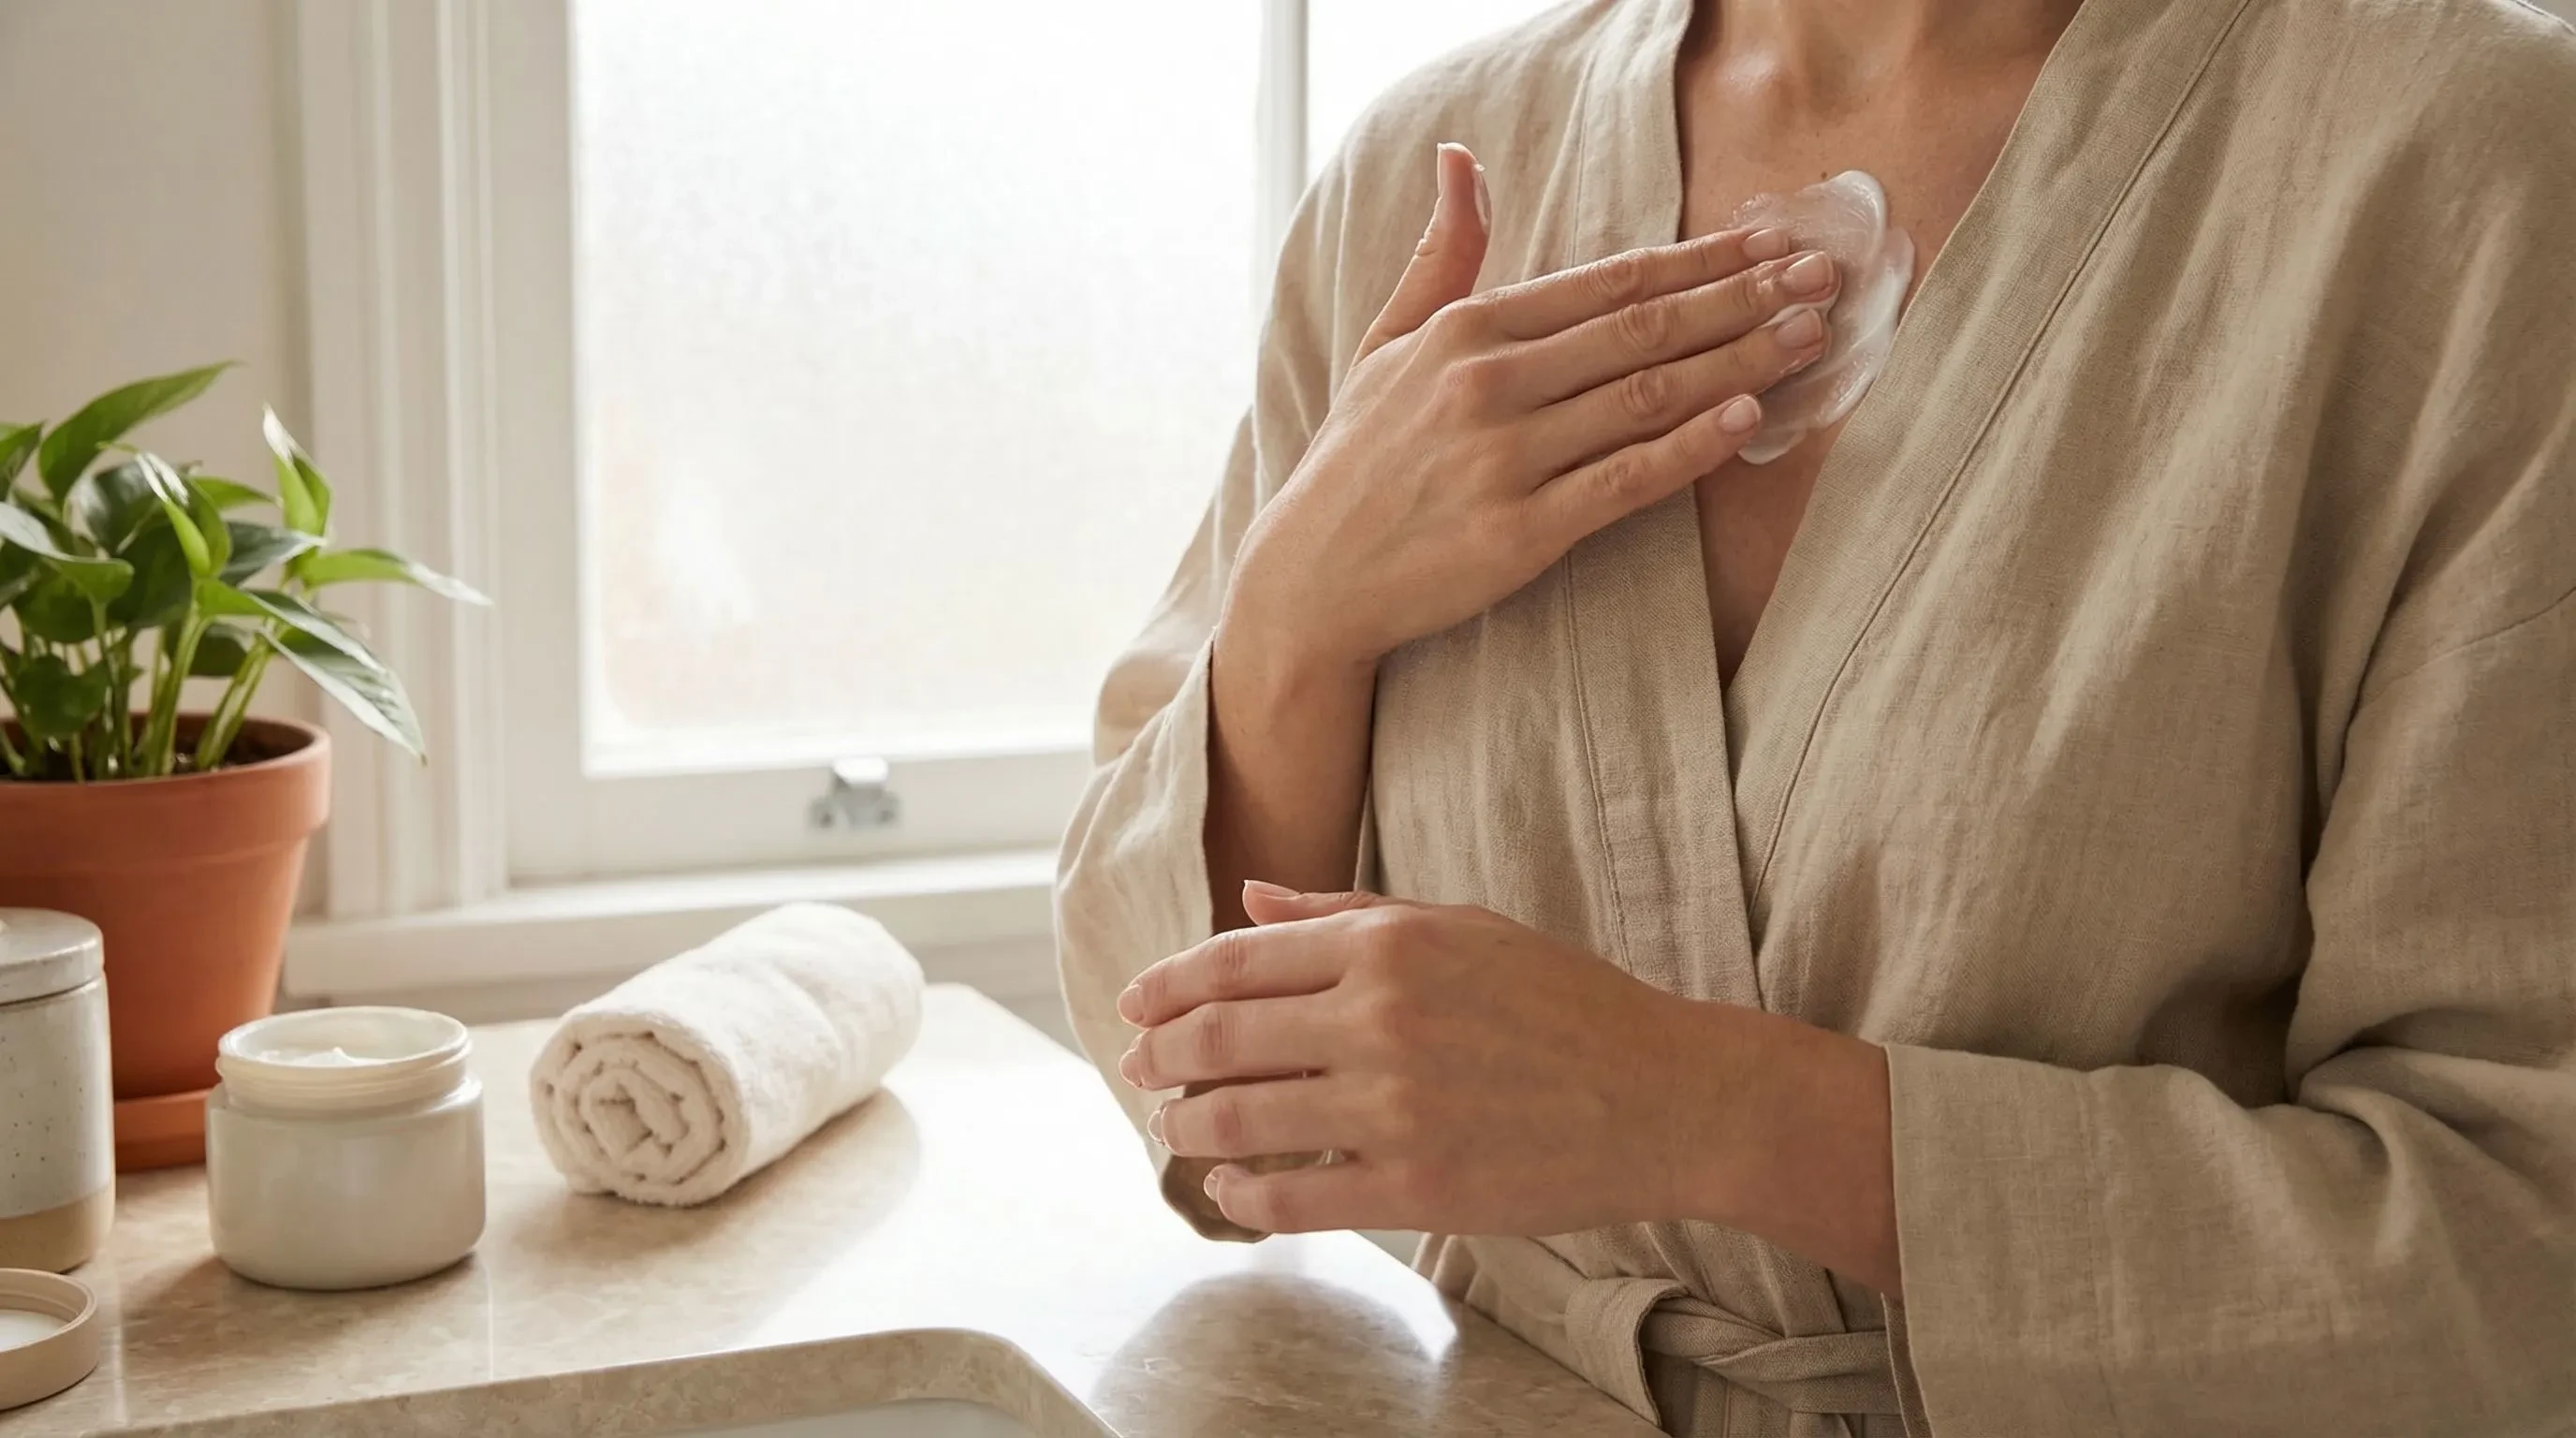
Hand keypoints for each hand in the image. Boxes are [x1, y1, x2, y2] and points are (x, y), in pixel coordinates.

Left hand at [1117, 885, 1904, 1294]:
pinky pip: (1292, 1199)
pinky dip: (1243, 1197)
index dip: (1166, 987)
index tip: (1134, 1008)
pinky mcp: (1416, 1188)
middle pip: (1219, 1040)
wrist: (1667, 1096)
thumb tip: (1248, 898)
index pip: (1234, 961)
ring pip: (1240, 1122)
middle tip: (1138, 1073)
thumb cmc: (1565, 1005)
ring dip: (1187, 1129)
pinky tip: (1230, 1191)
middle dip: (1160, 1060)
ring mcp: (1395, 1108)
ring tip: (1175, 1130)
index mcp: (1388, 944)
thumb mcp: (1461, 928)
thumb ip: (1345, 912)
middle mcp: (1380, 1018)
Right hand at [1220, 142, 1838, 677]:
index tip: (1771, 243)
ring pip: (1646, 398)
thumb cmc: (1357, 459)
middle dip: (1742, 298)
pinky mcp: (1519, 533)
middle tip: (1823, 278)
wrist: (1310, 578)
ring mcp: (1505, 460)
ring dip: (1737, 362)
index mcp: (1466, 331)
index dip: (1701, 259)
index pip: (1609, 282)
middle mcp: (1488, 385)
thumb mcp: (1386, 342)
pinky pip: (1625, 481)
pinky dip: (1690, 449)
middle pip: (1642, 330)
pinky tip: (1747, 419)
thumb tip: (1460, 159)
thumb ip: (1442, 255)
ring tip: (1807, 338)